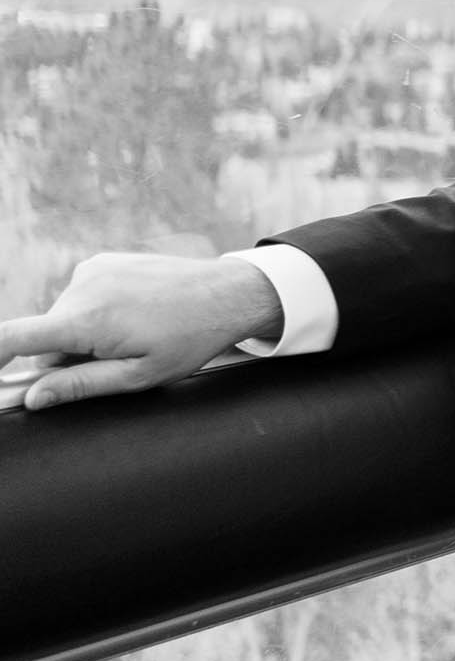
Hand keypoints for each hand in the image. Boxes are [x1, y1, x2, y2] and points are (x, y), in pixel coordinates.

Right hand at [0, 254, 281, 410]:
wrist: (228, 292)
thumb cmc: (190, 338)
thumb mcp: (140, 375)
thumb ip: (82, 386)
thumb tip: (34, 398)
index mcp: (87, 319)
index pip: (15, 337)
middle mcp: (81, 288)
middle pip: (46, 339)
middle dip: (68, 358)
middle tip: (117, 361)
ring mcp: (91, 270)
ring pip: (64, 321)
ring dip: (85, 336)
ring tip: (134, 334)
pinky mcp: (101, 262)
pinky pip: (81, 300)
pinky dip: (95, 314)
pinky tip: (134, 314)